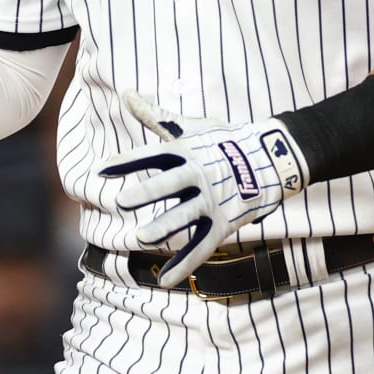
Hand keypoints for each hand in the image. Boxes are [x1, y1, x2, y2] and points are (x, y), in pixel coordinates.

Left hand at [98, 93, 309, 286]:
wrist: (272, 158)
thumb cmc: (223, 140)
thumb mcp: (190, 127)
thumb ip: (155, 116)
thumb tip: (126, 93)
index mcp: (186, 151)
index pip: (151, 155)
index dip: (126, 162)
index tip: (100, 169)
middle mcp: (198, 175)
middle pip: (170, 184)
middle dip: (148, 192)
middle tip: (122, 201)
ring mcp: (211, 201)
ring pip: (186, 216)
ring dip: (165, 227)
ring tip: (140, 238)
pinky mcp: (224, 224)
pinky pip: (201, 247)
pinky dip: (184, 265)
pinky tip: (164, 280)